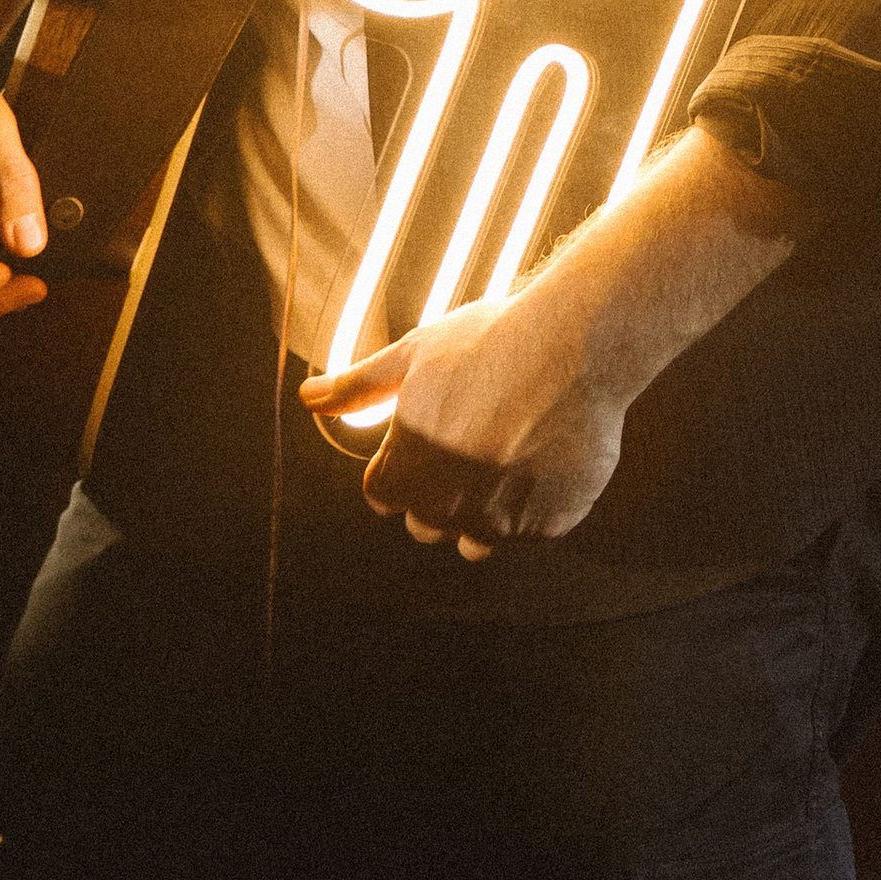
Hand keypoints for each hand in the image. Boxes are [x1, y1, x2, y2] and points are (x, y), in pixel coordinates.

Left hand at [300, 275, 624, 556]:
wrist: (572, 346)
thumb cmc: (489, 342)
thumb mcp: (413, 355)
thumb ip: (359, 386)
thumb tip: (308, 395)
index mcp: (404, 473)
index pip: (384, 495)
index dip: (404, 464)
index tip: (432, 436)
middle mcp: (446, 508)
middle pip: (427, 521)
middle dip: (441, 491)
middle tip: (474, 438)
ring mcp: (500, 522)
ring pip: (478, 537)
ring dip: (486, 507)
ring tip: (511, 450)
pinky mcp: (548, 524)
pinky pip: (531, 528)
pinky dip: (536, 502)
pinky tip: (546, 453)